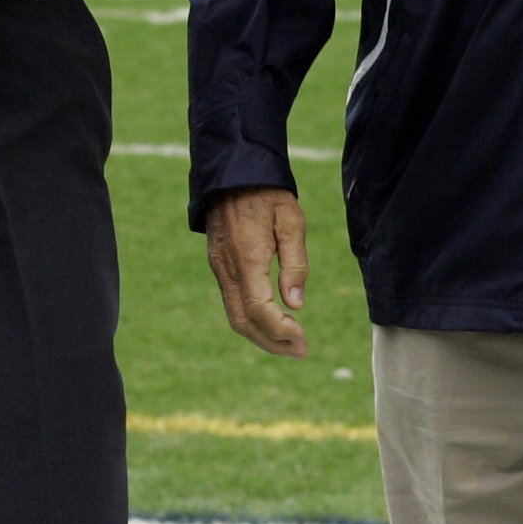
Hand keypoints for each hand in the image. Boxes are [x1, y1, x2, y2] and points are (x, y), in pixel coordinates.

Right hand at [204, 186, 308, 358]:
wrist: (233, 172)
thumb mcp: (291, 220)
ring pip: (235, 316)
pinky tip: (272, 323)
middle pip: (244, 321)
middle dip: (272, 342)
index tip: (303, 339)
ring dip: (261, 336)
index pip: (259, 309)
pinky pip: (232, 303)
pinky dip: (251, 321)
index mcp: (247, 257)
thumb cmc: (268, 194)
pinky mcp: (219, 266)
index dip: (280, 330)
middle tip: (301, 351)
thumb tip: (296, 304)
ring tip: (290, 344)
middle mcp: (228, 268)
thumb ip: (295, 262)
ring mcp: (219, 268)